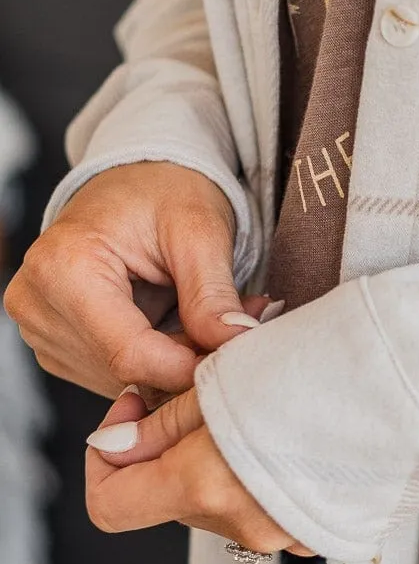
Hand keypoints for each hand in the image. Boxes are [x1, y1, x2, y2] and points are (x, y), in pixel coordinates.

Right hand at [5, 163, 259, 397]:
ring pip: (120, 380)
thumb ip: (212, 293)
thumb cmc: (162, 192)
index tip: (234, 355)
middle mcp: (37, 303)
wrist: (134, 182)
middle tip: (234, 325)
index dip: (187, 367)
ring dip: (172, 362)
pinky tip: (174, 325)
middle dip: (185, 359)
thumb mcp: (198, 230)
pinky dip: (153, 361)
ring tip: (204, 317)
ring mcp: (40, 328)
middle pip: (123, 371)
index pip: (127, 354)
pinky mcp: (55, 344)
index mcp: (63, 268)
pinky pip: (113, 374)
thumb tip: (235, 344)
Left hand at [85, 385, 313, 554]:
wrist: (414, 385)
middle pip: (168, 495)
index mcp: (205, 485)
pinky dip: (259, 471)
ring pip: (216, 497)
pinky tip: (285, 428)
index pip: (109, 506)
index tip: (137, 404)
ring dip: (216, 453)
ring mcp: (285, 534)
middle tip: (200, 380)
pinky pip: (265, 504)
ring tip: (253, 395)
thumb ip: (159, 425)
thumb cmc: (323, 366)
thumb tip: (115, 448)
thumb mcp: (224, 377)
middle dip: (170, 442)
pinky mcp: (321, 529)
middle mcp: (243, 523)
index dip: (106, 457)